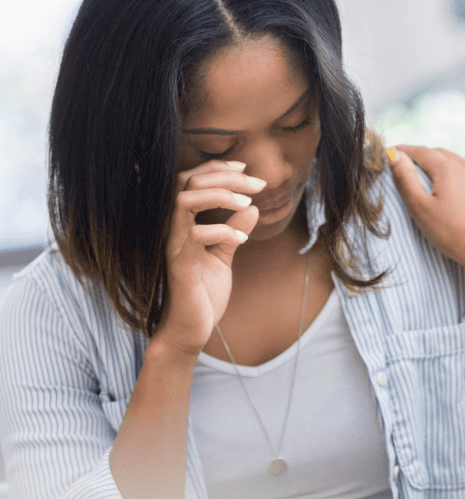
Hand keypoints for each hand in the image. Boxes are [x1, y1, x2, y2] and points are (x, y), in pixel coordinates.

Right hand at [154, 160, 260, 354]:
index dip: (217, 168)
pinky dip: (221, 230)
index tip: (246, 168)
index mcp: (182, 223)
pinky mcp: (177, 263)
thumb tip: (251, 209)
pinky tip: (242, 240)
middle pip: (188, 181)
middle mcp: (172, 228)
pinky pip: (194, 235)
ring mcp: (172, 244)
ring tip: (248, 203)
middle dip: (226, 176)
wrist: (191, 331)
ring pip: (184, 199)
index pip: (191, 179)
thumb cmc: (203, 295)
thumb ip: (233, 232)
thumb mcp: (224, 258)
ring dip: (220, 195)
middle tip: (258, 184)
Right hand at [386, 145, 464, 277]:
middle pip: (441, 154)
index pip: (421, 152)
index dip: (404, 152)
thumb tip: (393, 154)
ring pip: (464, 160)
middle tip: (412, 166)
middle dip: (425, 158)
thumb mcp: (420, 208)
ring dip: (449, 163)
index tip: (393, 152)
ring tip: (440, 174)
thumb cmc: (452, 235)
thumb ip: (406, 179)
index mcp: (447, 169)